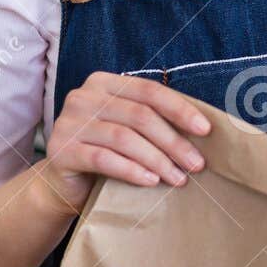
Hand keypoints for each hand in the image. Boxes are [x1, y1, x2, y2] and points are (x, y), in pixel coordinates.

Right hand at [32, 72, 213, 215]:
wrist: (63, 184)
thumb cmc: (105, 152)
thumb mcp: (128, 129)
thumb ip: (152, 119)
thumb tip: (201, 128)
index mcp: (103, 83)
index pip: (149, 91)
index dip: (180, 109)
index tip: (205, 130)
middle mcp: (83, 97)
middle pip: (140, 116)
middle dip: (173, 141)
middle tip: (196, 164)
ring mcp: (68, 122)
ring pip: (124, 138)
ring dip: (158, 160)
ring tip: (179, 178)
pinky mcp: (61, 150)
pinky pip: (103, 159)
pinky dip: (132, 170)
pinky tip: (151, 181)